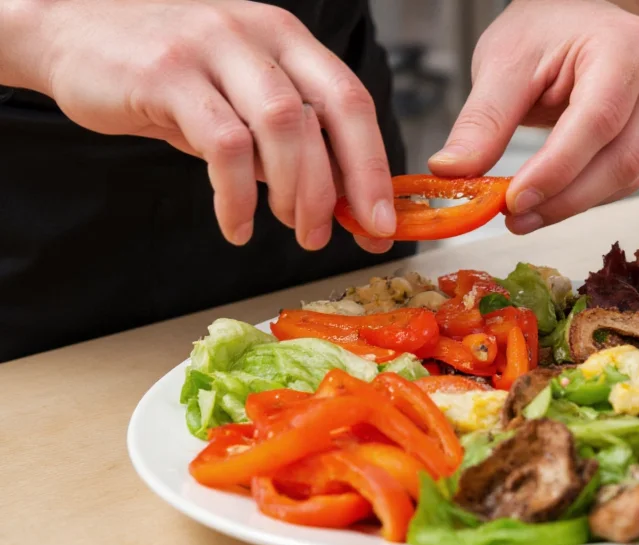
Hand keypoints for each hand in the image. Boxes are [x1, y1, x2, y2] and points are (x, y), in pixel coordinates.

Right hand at [27, 0, 397, 249]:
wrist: (73, 35)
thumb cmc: (166, 77)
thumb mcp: (237, 101)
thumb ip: (283, 143)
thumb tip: (334, 203)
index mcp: (286, 39)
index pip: (350, 100)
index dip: (373, 165)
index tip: (384, 219)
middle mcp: (257, 35)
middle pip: (327, 112)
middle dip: (347, 184)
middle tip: (340, 235)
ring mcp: (213, 47)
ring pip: (283, 126)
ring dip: (298, 192)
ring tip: (296, 232)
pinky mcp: (168, 74)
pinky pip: (223, 146)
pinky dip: (237, 197)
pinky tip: (237, 225)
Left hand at [428, 0, 638, 233]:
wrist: (576, 18)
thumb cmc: (547, 31)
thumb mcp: (504, 65)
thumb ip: (482, 122)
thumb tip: (453, 171)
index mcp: (627, 47)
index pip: (597, 120)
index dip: (556, 169)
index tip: (515, 199)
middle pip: (621, 159)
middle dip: (563, 199)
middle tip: (515, 217)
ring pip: (628, 178)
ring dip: (573, 205)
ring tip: (525, 213)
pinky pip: (628, 180)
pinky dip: (586, 197)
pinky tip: (552, 199)